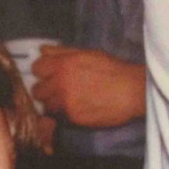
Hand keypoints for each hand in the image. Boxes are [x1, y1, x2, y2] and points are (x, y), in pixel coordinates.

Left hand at [31, 46, 145, 127]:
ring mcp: (65, 102)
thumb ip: (62, 52)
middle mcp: (61, 83)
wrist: (131, 92)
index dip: (42, 71)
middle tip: (57, 90)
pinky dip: (64, 113)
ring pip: (46, 105)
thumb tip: (42, 50)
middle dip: (45, 89)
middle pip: (37, 90)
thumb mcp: (87, 54)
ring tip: (68, 100)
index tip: (49, 74)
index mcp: (64, 64)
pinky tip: (76, 108)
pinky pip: (59, 116)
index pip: (37, 68)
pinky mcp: (72, 118)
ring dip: (53, 103)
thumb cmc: (112, 70)